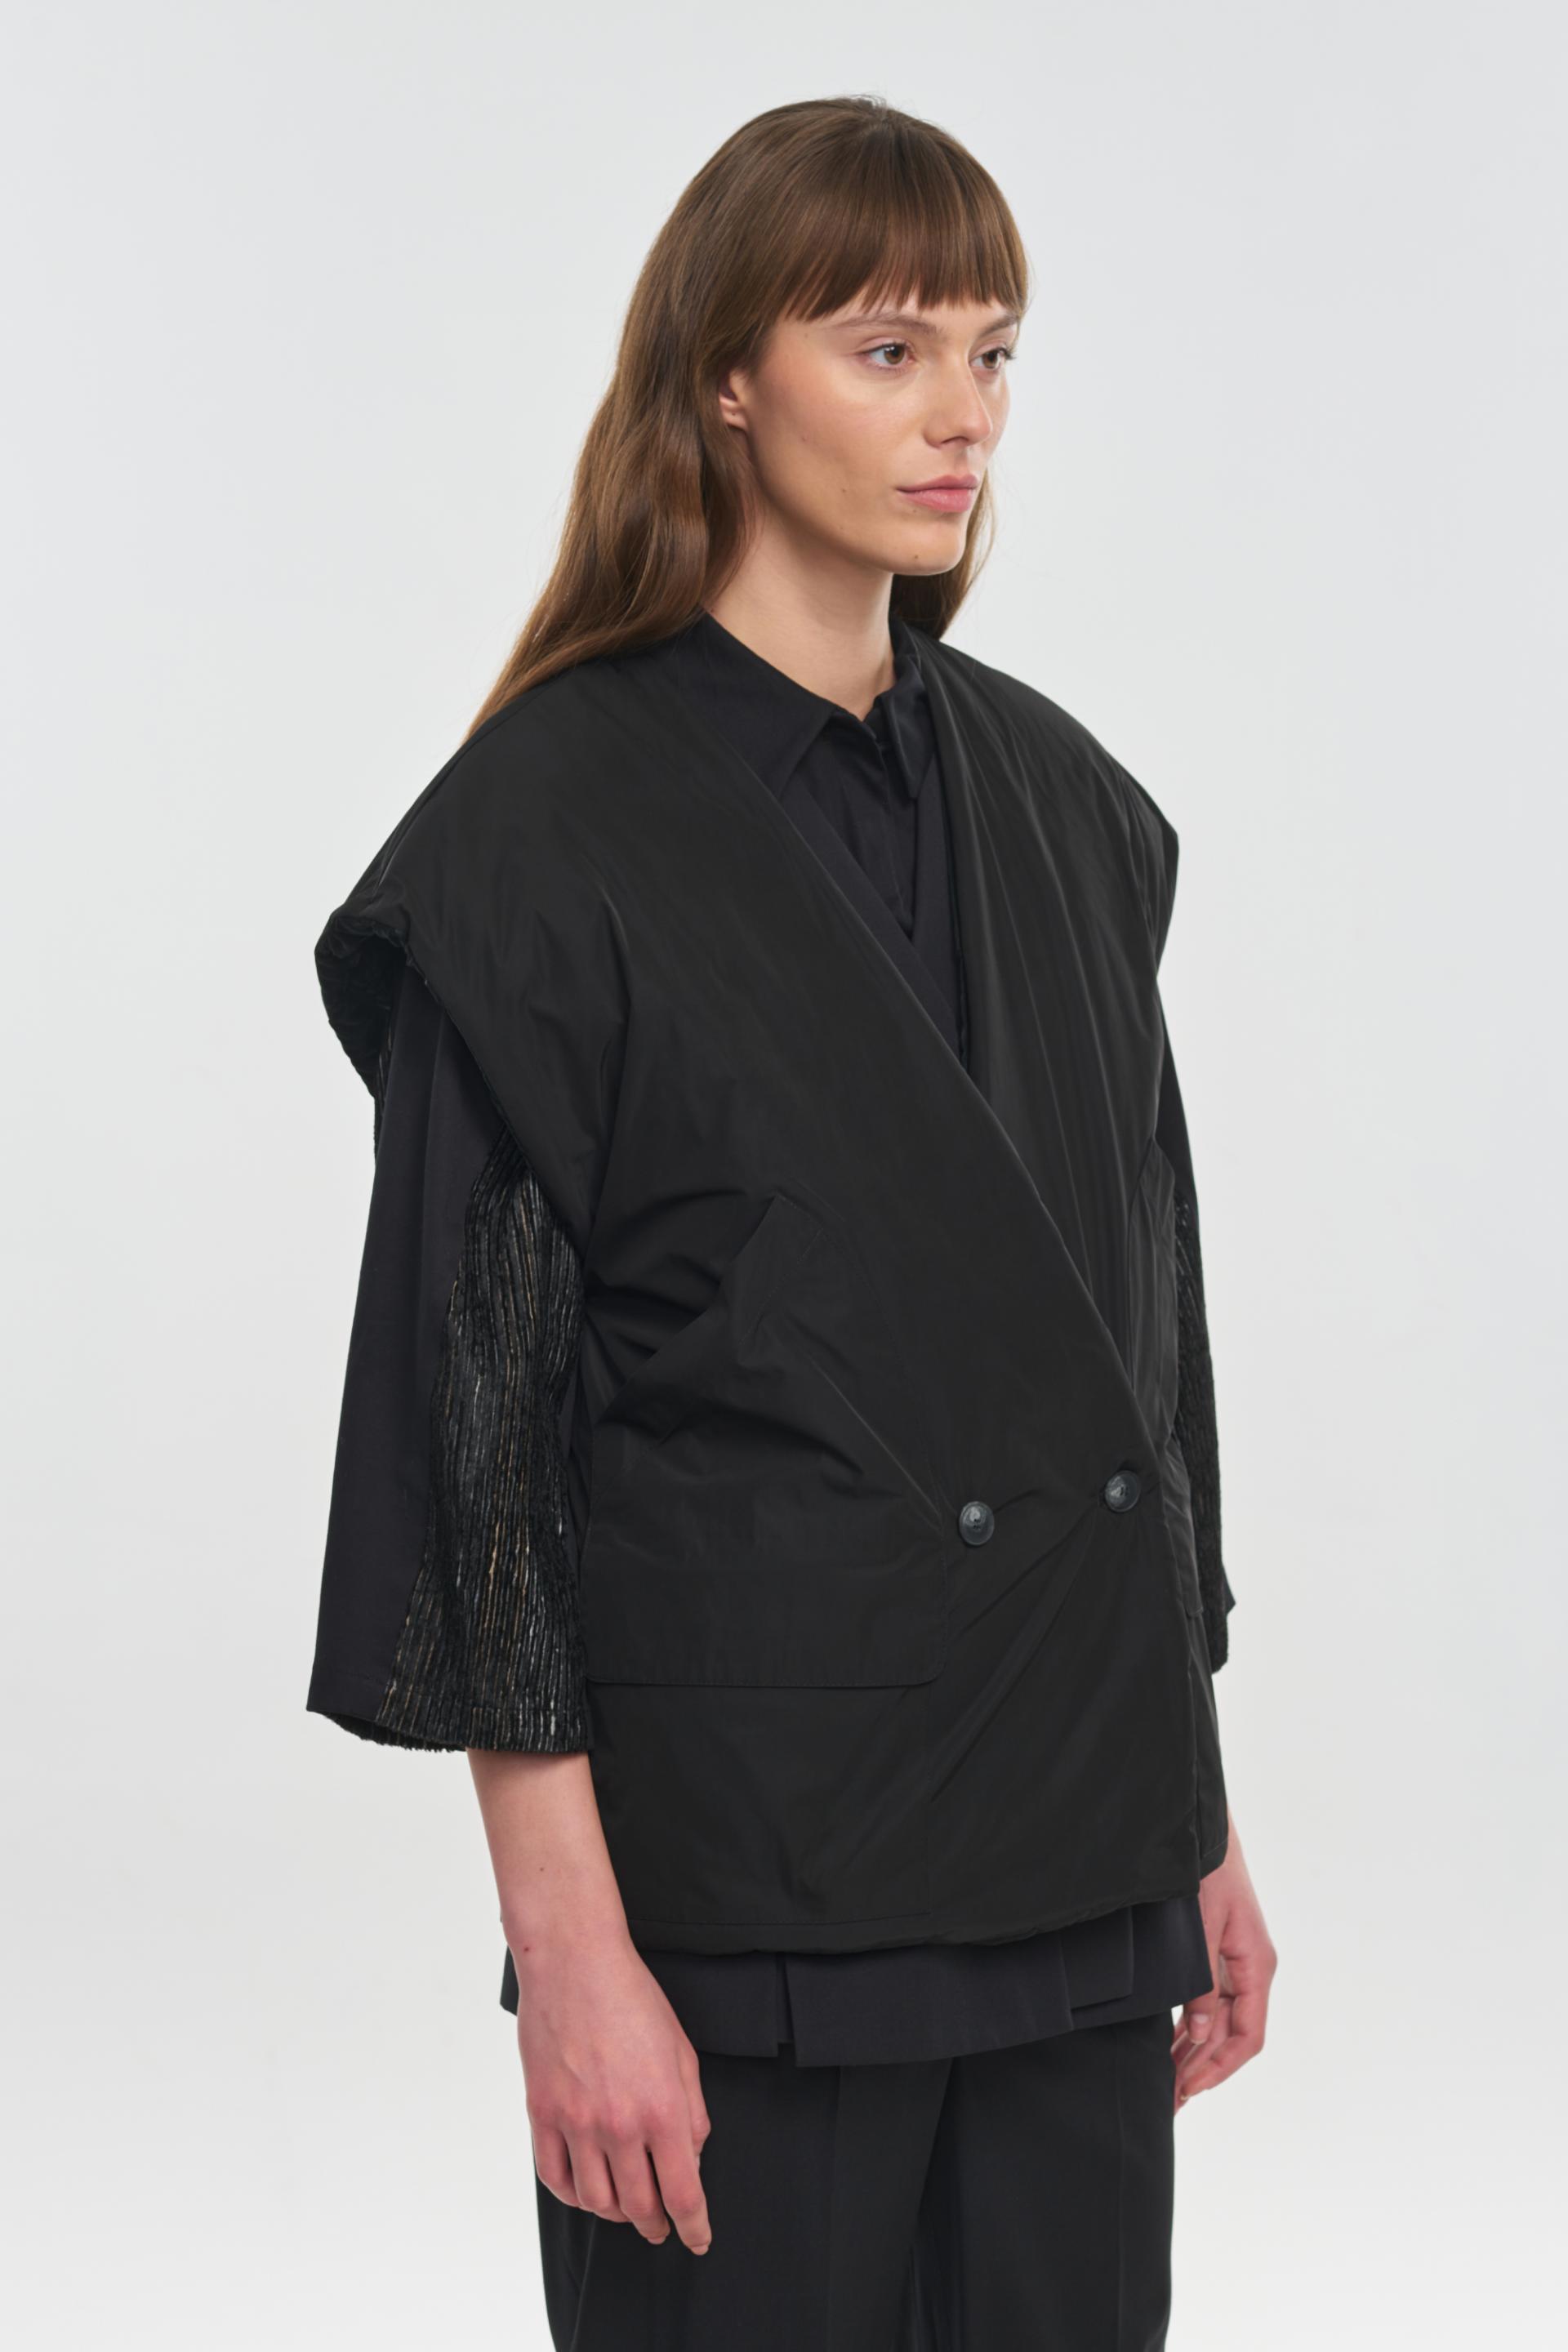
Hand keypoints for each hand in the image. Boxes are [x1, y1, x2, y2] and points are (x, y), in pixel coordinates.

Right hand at [512, 1924, 713, 2254]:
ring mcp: (576, 2123)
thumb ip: (692, 2109)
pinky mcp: (543, 2114)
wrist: (575, 1963)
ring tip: (626, 2208)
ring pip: (596, 2201)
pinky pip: (555, 2178)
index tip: (698, 2240)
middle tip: (661, 2228)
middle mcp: (619, 2125)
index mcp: (662, 2108)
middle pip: (639, 2207)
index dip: (694, 2227)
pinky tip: (586, 2189)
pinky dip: (573, 2195)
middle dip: (656, 2226)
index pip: (683, 2193)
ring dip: (615, 2215)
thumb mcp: (682, 2051)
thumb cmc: (632, 1998)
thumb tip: (692, 2155)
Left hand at [1171, 1809, 1275, 2111]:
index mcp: (1256, 1965)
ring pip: (1222, 2022)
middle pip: (1234, 2035)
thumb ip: (1201, 1982)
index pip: (1248, 2035)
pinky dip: (1195, 2027)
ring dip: (1198, 2052)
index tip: (1190, 2088)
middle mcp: (1251, 1969)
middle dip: (1204, 2069)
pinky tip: (1175, 2045)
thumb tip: (1202, 2032)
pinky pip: (1212, 2002)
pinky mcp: (1221, 1952)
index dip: (1220, 2067)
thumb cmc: (1206, 1871)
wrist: (1203, 1832)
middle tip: (1172, 2098)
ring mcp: (1237, 1962)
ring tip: (1170, 2082)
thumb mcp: (1200, 1927)